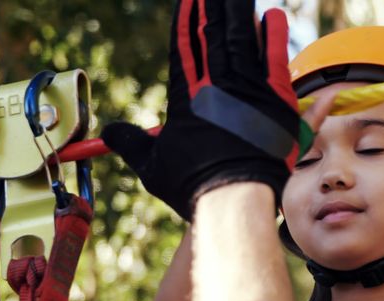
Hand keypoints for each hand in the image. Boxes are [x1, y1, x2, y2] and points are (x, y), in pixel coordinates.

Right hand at [103, 1, 331, 219]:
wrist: (232, 198)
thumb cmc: (191, 186)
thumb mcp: (151, 165)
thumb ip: (130, 143)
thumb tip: (108, 133)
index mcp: (186, 96)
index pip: (185, 47)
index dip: (187, 21)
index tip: (189, 0)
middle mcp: (216, 85)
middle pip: (213, 34)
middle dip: (212, 6)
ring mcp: (247, 89)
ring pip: (242, 38)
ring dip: (239, 11)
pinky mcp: (275, 98)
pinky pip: (275, 59)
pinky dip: (272, 36)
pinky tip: (271, 16)